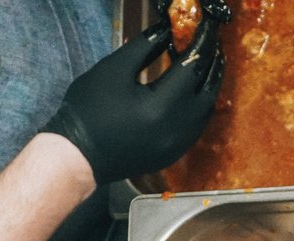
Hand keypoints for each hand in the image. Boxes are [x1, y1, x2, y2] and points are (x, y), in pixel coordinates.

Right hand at [41, 18, 225, 183]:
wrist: (79, 156)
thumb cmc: (89, 110)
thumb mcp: (113, 70)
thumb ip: (144, 48)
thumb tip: (167, 31)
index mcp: (161, 107)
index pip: (192, 69)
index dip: (202, 46)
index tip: (207, 31)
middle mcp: (177, 129)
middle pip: (207, 92)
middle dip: (213, 67)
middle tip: (214, 46)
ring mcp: (178, 145)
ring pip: (206, 112)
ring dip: (209, 87)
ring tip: (209, 66)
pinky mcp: (174, 154)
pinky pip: (197, 127)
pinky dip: (201, 107)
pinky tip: (196, 93)